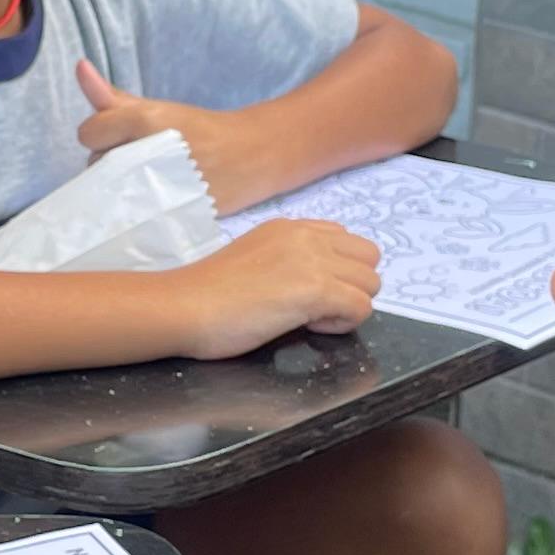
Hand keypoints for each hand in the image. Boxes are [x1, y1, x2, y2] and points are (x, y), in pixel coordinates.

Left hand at [74, 57, 250, 205]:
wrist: (251, 156)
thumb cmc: (199, 129)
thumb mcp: (156, 109)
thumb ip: (111, 97)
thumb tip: (79, 67)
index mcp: (144, 120)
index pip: (88, 133)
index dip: (104, 133)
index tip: (126, 136)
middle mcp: (148, 151)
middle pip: (96, 163)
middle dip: (114, 159)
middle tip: (146, 158)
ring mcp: (158, 187)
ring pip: (110, 190)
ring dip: (124, 185)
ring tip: (154, 178)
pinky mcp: (169, 214)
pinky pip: (130, 216)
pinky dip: (139, 208)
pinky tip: (158, 200)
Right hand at [172, 218, 377, 358]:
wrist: (183, 306)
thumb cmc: (207, 295)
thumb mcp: (253, 259)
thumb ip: (286, 261)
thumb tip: (309, 284)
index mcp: (290, 228)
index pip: (345, 240)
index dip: (336, 271)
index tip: (305, 292)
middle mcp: (306, 236)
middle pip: (368, 258)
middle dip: (352, 286)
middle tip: (316, 307)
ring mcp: (312, 260)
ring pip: (371, 283)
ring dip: (348, 305)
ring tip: (310, 318)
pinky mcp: (315, 289)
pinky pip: (361, 307)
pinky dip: (342, 324)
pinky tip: (307, 326)